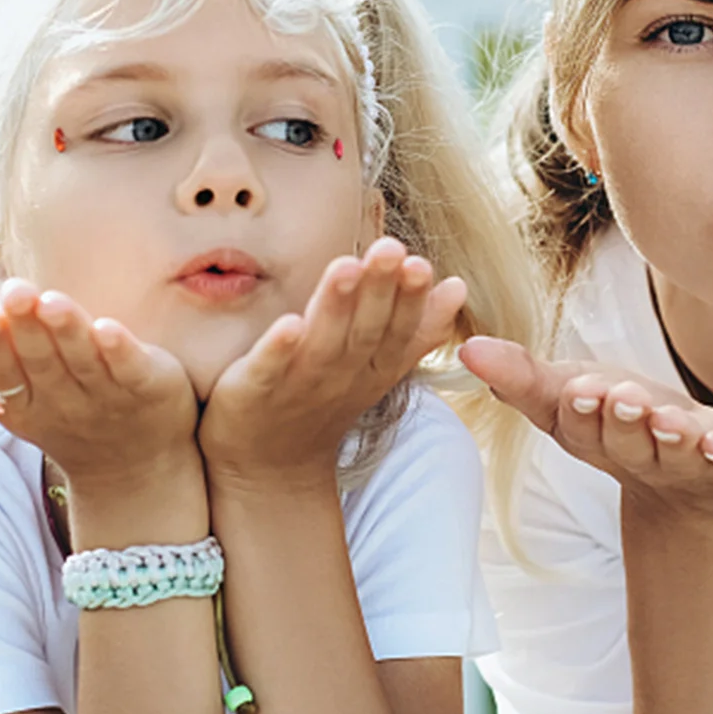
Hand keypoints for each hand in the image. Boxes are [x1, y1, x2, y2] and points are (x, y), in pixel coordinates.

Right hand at [0, 281, 203, 538]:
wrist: (134, 467)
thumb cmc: (66, 416)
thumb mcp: (16, 400)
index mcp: (23, 404)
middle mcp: (63, 402)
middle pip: (39, 362)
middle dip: (24, 326)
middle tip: (14, 290)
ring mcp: (107, 396)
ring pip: (83, 360)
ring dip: (67, 330)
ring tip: (52, 301)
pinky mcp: (148, 388)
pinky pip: (131, 369)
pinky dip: (119, 349)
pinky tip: (108, 328)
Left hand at [199, 237, 466, 485]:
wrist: (268, 466)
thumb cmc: (324, 400)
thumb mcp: (379, 367)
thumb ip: (417, 331)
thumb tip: (459, 286)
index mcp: (373, 367)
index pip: (399, 330)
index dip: (411, 299)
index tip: (422, 263)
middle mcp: (341, 376)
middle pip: (366, 331)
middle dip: (380, 289)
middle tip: (391, 248)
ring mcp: (297, 385)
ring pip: (322, 343)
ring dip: (335, 305)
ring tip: (346, 266)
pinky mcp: (253, 392)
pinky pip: (267, 369)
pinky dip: (278, 349)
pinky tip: (287, 323)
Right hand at [460, 336, 712, 526]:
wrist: (709, 481)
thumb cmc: (633, 425)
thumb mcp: (574, 395)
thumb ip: (523, 376)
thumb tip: (466, 349)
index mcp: (597, 437)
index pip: (579, 426)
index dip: (579, 410)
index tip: (576, 390)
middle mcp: (643, 457)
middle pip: (626, 441)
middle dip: (618, 420)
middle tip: (612, 396)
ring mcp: (694, 465)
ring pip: (678, 451)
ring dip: (668, 435)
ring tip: (663, 417)